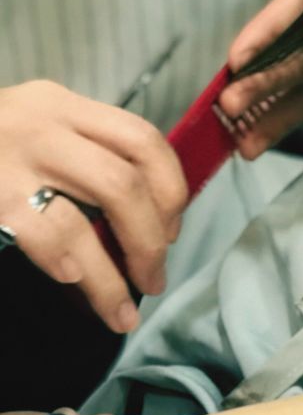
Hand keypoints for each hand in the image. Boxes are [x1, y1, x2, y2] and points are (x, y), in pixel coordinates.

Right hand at [0, 81, 187, 331]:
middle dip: (152, 239)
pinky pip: (49, 235)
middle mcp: (38, 121)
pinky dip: (74, 267)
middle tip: (155, 277)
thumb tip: (146, 221)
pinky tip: (79, 288)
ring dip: (116, 272)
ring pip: (92, 215)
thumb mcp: (27, 137)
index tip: (173, 229)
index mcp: (57, 104)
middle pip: (128, 180)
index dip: (171, 189)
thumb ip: (78, 160)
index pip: (143, 139)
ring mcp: (7, 156)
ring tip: (123, 310)